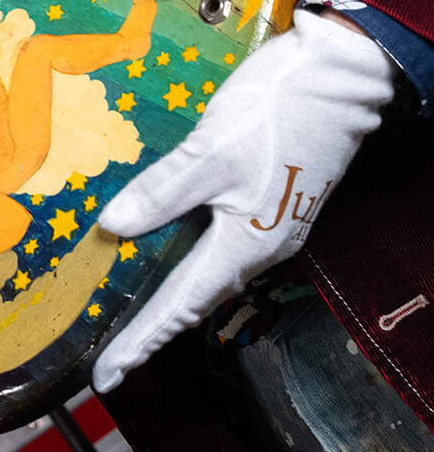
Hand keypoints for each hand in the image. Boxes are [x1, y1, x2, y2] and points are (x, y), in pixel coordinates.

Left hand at [91, 9, 396, 391]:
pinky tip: (163, 255)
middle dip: (151, 331)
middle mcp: (260, 247)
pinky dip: (183, 262)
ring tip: (128, 318)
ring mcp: (268, 226)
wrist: (344, 76)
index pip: (181, 306)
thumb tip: (113, 226)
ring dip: (167, 299)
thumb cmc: (279, 110)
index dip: (141, 341)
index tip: (107, 376)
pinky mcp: (268, 203)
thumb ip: (163, 190)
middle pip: (194, 299)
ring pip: (207, 275)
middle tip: (110, 358)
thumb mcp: (212, 149)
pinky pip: (217, 248)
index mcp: (247, 244)